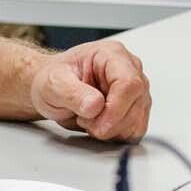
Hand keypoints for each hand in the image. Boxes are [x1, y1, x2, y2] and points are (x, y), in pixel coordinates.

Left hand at [29, 39, 151, 141]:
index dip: (116, 109)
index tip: (97, 125)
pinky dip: (117, 135)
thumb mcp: (53, 83)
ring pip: (138, 119)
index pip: (129, 83)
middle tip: (85, 121)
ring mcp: (135, 89)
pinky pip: (136, 129)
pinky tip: (100, 125)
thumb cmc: (54, 80)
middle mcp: (129, 69)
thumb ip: (73, 93)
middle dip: (110, 123)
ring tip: (90, 121)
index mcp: (111, 55)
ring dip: (113, 130)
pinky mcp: (135, 107)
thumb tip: (95, 105)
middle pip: (137, 103)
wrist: (52, 89)